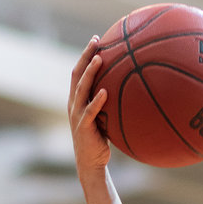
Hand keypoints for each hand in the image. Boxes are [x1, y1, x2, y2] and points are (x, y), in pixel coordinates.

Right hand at [68, 37, 110, 173]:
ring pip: (81, 88)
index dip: (86, 55)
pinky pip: (90, 111)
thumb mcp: (103, 119)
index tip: (96, 40)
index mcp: (76, 100)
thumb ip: (108, 105)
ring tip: (100, 58)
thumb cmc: (99, 141)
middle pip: (77, 73)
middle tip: (96, 40)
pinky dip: (97, 101)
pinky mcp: (84, 127)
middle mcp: (74, 104)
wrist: (90, 163)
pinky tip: (105, 92)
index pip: (79, 72)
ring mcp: (77, 115)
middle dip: (86, 55)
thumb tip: (129, 93)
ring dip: (90, 72)